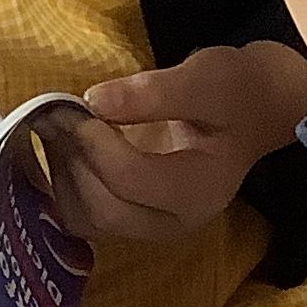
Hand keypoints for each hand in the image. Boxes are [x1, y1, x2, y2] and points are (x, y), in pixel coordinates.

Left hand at [48, 42, 306, 241]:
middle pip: (104, 208)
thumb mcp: (207, 79)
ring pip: (84, 218)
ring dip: (62, 173)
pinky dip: (61, 183)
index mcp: (200, 192)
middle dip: (74, 160)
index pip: (132, 179)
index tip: (78, 105)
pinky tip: (63, 146)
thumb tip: (93, 101)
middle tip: (59, 113)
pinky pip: (78, 215)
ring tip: (59, 126)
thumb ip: (155, 92)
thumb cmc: (233, 94)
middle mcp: (173, 223)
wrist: (248, 114)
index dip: (96, 143)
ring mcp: (146, 227)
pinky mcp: (125, 220)